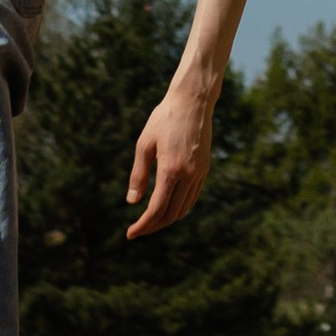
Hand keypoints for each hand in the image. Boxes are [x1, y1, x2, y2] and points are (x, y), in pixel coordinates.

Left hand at [125, 78, 215, 237]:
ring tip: (150, 222)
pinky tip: (168, 207)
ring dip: (166, 220)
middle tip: (137, 230)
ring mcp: (199, 173)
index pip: (156, 210)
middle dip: (153, 227)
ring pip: (184, 209)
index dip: (143, 225)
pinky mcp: (205, 169)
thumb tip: (132, 202)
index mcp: (170, 170)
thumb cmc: (164, 118)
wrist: (193, 101)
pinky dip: (179, 208)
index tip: (130, 233)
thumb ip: (139, 174)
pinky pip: (192, 197)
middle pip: (171, 214)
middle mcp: (188, 175)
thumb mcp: (144, 144)